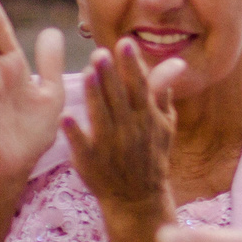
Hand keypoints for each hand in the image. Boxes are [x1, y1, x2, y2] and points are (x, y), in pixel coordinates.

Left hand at [63, 38, 181, 220]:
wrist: (138, 198)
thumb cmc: (151, 157)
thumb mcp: (165, 127)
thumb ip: (163, 96)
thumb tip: (175, 66)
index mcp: (147, 117)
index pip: (140, 86)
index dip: (132, 65)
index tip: (125, 43)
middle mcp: (130, 128)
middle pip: (119, 96)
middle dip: (110, 74)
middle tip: (100, 52)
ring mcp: (111, 145)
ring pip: (101, 115)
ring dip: (94, 94)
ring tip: (87, 73)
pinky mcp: (91, 161)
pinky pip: (82, 144)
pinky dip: (75, 132)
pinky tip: (66, 116)